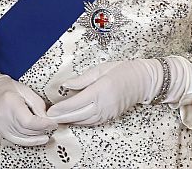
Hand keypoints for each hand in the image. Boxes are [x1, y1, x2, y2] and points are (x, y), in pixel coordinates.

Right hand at [0, 74, 56, 146]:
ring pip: (24, 138)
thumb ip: (38, 105)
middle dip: (43, 130)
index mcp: (10, 103)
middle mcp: (3, 117)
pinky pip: (18, 140)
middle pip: (27, 131)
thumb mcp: (26, 90)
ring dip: (37, 136)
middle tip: (52, 125)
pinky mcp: (0, 132)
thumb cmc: (7, 88)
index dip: (43, 125)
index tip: (53, 123)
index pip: (29, 122)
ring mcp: (0, 126)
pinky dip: (29, 141)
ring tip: (46, 132)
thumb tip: (47, 119)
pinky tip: (38, 138)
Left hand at [46, 59, 161, 125]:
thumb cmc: (122, 71)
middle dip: (62, 118)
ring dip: (70, 122)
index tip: (50, 110)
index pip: (76, 103)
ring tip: (57, 120)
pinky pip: (93, 122)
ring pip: (85, 121)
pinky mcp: (111, 117)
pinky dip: (81, 122)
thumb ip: (81, 80)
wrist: (143, 81)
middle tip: (48, 118)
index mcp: (100, 90)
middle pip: (78, 115)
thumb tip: (65, 85)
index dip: (61, 108)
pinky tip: (73, 120)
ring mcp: (109, 112)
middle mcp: (104, 105)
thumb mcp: (99, 70)